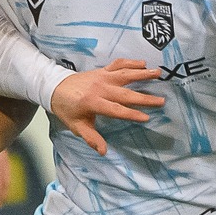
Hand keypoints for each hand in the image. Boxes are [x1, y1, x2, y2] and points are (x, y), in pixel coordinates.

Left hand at [49, 59, 164, 153]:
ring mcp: (101, 77)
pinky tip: (143, 63)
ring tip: (158, 73)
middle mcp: (99, 88)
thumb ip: (91, 138)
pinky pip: (118, 64)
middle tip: (161, 100)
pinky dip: (130, 62)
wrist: (54, 87)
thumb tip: (104, 151)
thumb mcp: (77, 126)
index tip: (147, 117)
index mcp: (93, 103)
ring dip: (142, 74)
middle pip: (125, 94)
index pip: (116, 110)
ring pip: (125, 74)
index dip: (132, 114)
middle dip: (144, 98)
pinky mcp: (101, 70)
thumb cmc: (67, 109)